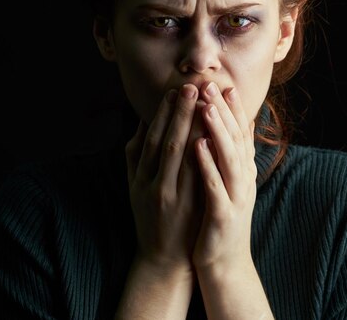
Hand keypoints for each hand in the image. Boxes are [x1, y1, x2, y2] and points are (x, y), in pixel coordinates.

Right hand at [125, 84, 204, 273]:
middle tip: (190, 86)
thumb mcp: (135, 186)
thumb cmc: (150, 216)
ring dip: (192, 127)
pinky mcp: (187, 209)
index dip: (162, 113)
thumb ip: (137, 155)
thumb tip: (143, 120)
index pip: (151, 138)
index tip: (174, 90)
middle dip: (179, 113)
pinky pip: (197, 177)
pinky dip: (203, 155)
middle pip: (166, 142)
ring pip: (180, 156)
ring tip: (203, 102)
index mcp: (139, 178)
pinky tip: (210, 137)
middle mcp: (152, 185)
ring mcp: (171, 198)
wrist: (163, 259)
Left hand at [192, 82, 257, 271]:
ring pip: (229, 158)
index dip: (234, 110)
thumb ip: (228, 158)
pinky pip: (215, 186)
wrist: (225, 263)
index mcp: (242, 172)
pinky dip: (208, 165)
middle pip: (237, 140)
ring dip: (218, 131)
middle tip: (213, 86)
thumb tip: (228, 130)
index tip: (225, 85)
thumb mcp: (228, 185)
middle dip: (225, 111)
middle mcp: (243, 181)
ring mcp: (236, 198)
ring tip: (206, 107)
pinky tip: (198, 146)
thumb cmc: (220, 219)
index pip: (241, 135)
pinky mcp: (224, 216)